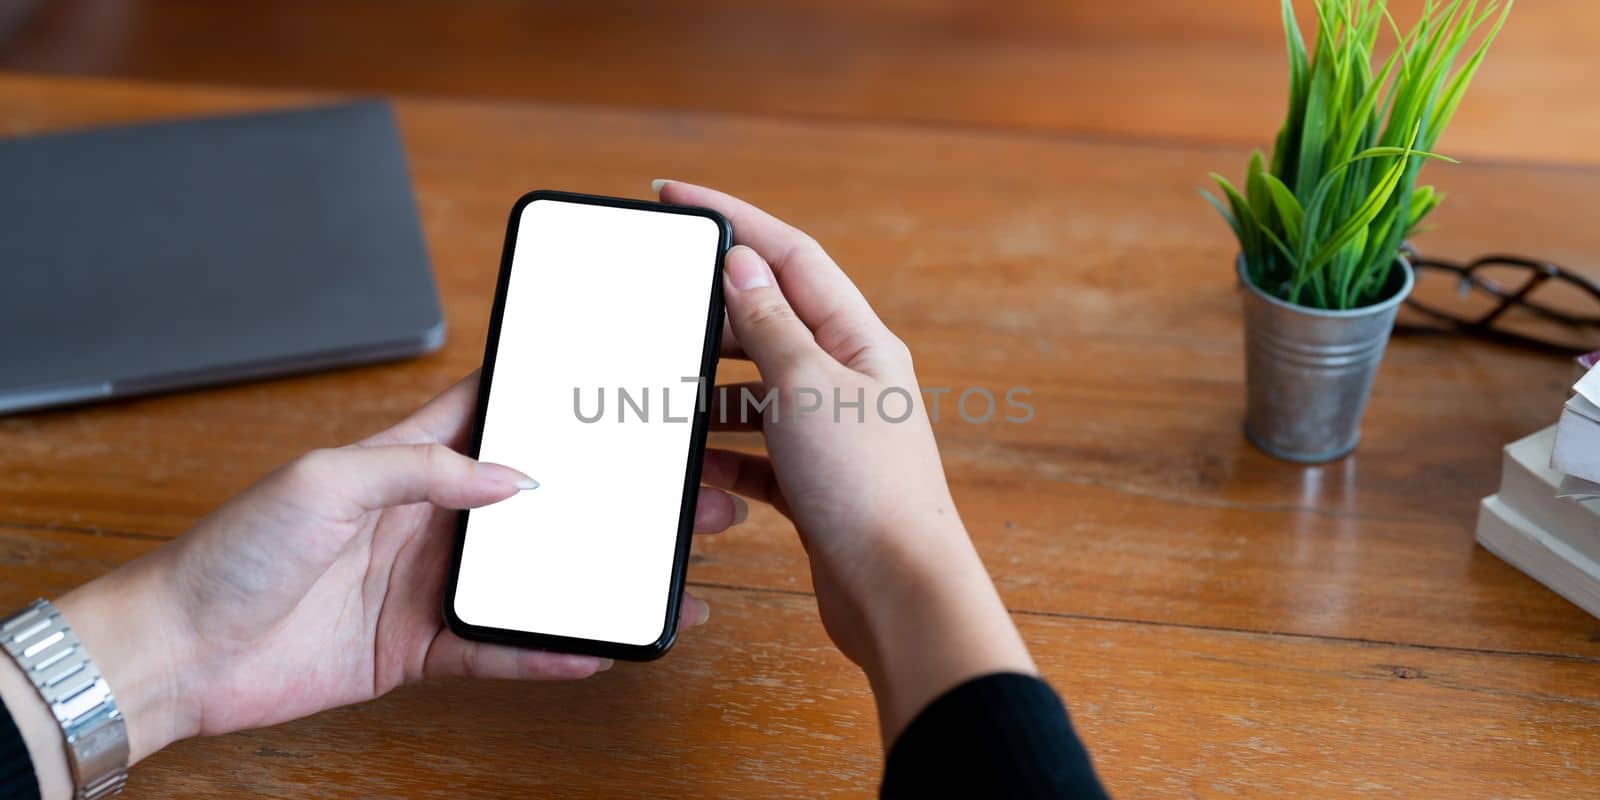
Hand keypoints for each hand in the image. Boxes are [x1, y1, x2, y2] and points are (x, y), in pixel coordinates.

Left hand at [53, 373, 743, 765]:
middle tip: (673, 496)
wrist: (179, 652)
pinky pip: (499, 648)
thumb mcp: (325, 479)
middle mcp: (427, 518)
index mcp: (405, 460)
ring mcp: (427, 583)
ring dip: (593, 575)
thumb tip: (513, 478)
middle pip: (536, 502)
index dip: (551, 403)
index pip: (492, 415)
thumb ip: (421, 469)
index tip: (615, 397)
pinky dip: (546, 652)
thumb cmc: (231, 551)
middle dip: (606, 497)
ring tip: (659, 575)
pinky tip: (591, 647)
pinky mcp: (419, 646)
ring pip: (532, 577)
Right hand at [657, 180, 1033, 743]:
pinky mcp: (815, 483)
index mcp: (860, 339)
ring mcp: (833, 433)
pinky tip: (695, 467)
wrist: (896, 591)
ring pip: (755, 391)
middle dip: (711, 314)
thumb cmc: (867, 487)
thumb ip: (769, 321)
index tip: (673, 196)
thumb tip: (744, 261)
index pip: (789, 254)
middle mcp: (850, 379)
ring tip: (662, 398)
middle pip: (770, 320)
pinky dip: (722, 456)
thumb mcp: (805, 385)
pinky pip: (756, 453)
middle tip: (655, 308)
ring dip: (708, 394)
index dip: (731, 216)